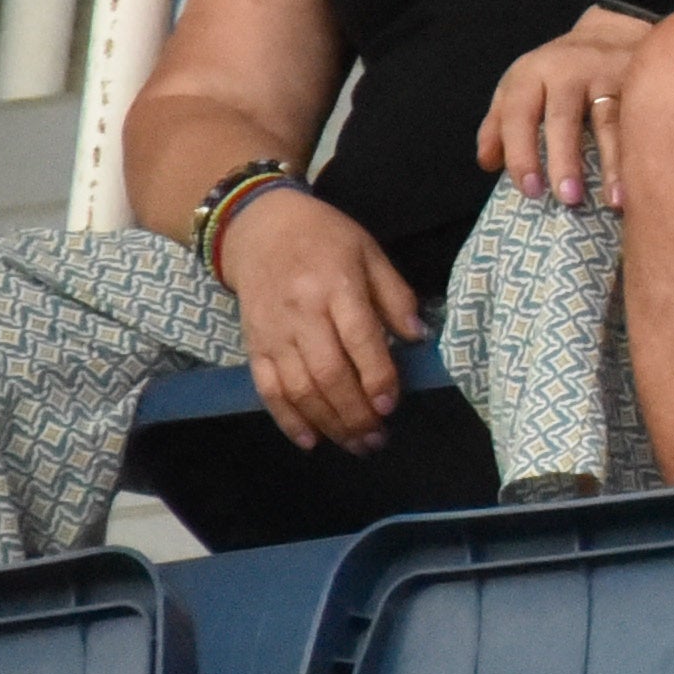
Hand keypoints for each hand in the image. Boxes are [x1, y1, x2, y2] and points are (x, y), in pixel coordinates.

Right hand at [216, 183, 424, 454]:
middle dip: (354, 413)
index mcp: (337, 287)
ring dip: (328, 423)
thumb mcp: (370, 252)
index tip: (390, 406)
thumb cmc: (326, 238)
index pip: (359, 339)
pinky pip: (268, 390)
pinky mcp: (253, 347)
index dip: (376, 376)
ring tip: (356, 444)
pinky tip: (311, 441)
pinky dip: (288, 420)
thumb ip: (396, 296)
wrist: (259, 229)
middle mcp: (302, 314)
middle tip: (377, 438)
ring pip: (299, 389)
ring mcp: (274, 334)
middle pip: (328, 373)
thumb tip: (419, 337)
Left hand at [477, 10, 652, 209]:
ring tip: (615, 201)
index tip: (530, 191)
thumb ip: (499, 124)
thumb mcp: (521, 86)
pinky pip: (641, 119)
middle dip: (564, 160)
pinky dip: (642, 150)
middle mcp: (568, 70)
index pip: (519, 116)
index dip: (522, 154)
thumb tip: (487, 164)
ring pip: (608, 120)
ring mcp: (608, 73)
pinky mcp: (641, 79)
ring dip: (612, 162)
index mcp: (532, 74)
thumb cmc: (558, 72)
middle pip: (563, 119)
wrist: (612, 30)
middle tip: (567, 199)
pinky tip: (644, 178)